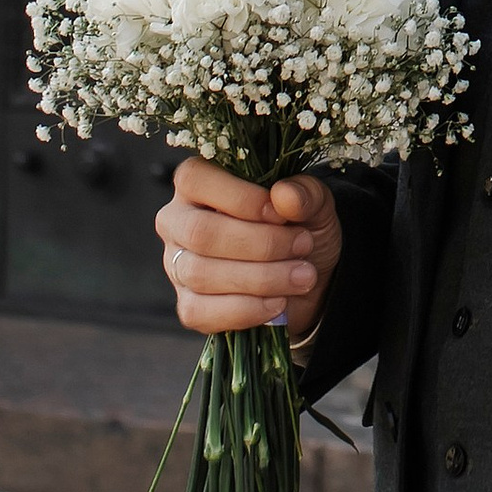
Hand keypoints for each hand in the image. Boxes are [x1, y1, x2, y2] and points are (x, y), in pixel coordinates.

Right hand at [155, 158, 340, 339]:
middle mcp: (177, 222)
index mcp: (197, 184)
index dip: (242, 199)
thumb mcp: (314, 203)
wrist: (307, 276)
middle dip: (260, 244)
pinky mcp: (187, 305)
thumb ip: (305, 193)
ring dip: (261, 278)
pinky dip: (246, 309)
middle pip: (199, 232)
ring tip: (302, 276)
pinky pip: (200, 311)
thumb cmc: (300, 228)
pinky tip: (277, 303)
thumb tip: (285, 196)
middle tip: (303, 246)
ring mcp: (177, 266)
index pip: (197, 179)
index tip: (282, 215)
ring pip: (201, 273)